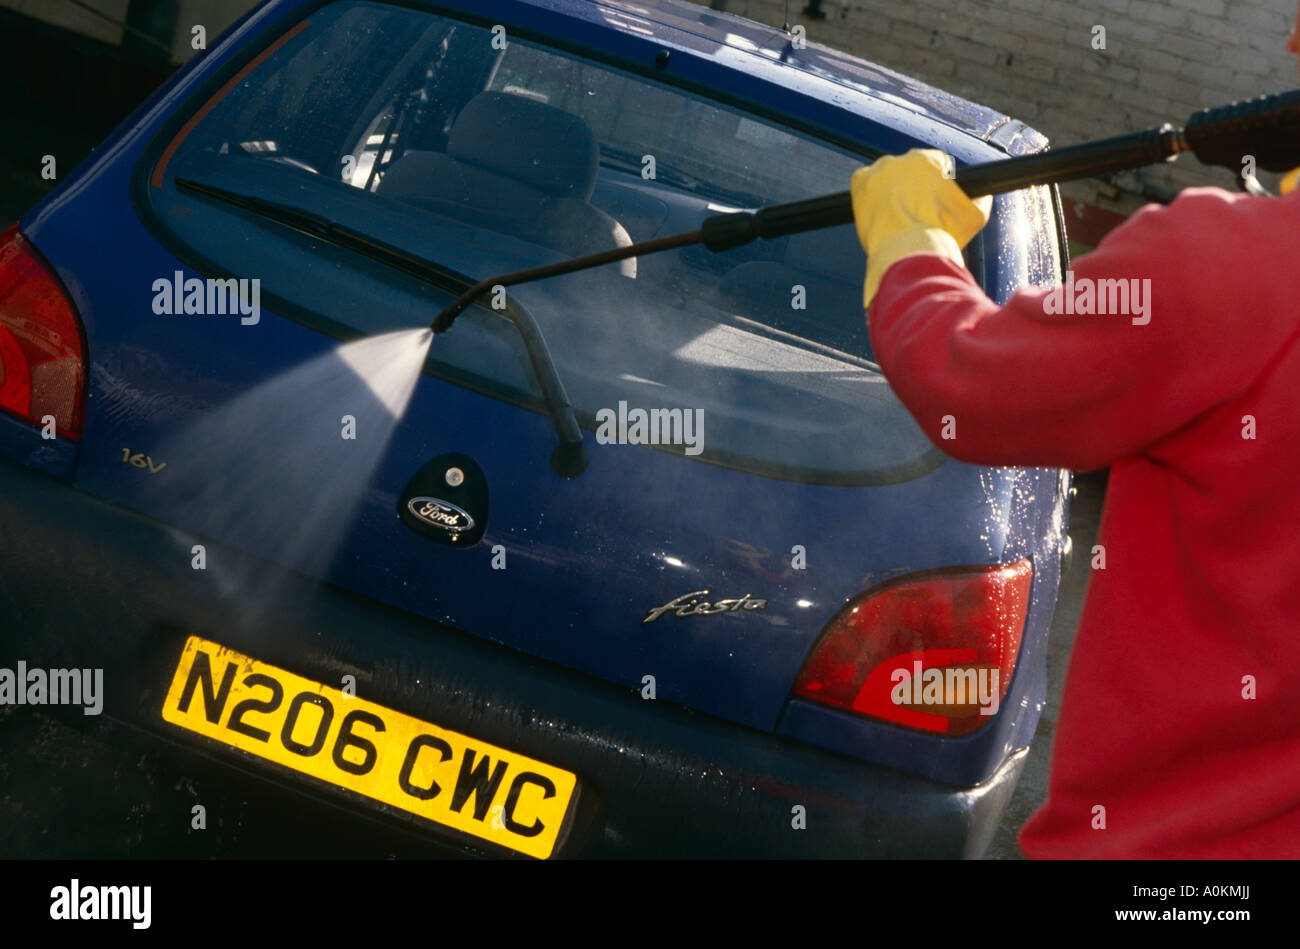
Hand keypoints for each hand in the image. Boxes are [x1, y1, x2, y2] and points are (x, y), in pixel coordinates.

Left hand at [850, 149, 992, 312]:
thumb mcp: (975, 217)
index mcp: (931, 161)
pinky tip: (876, 209)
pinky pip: (863, 181)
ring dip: (890, 189)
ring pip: (886, 175)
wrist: (908, 250)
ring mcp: (880, 169)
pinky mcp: (860, 182)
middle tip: (913, 210)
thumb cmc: (942, 235)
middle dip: (912, 186)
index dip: (936, 182)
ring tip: (894, 214)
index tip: (933, 200)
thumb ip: (981, 200)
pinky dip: (867, 192)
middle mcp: (904, 159)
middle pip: (909, 169)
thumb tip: (983, 195)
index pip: (936, 163)